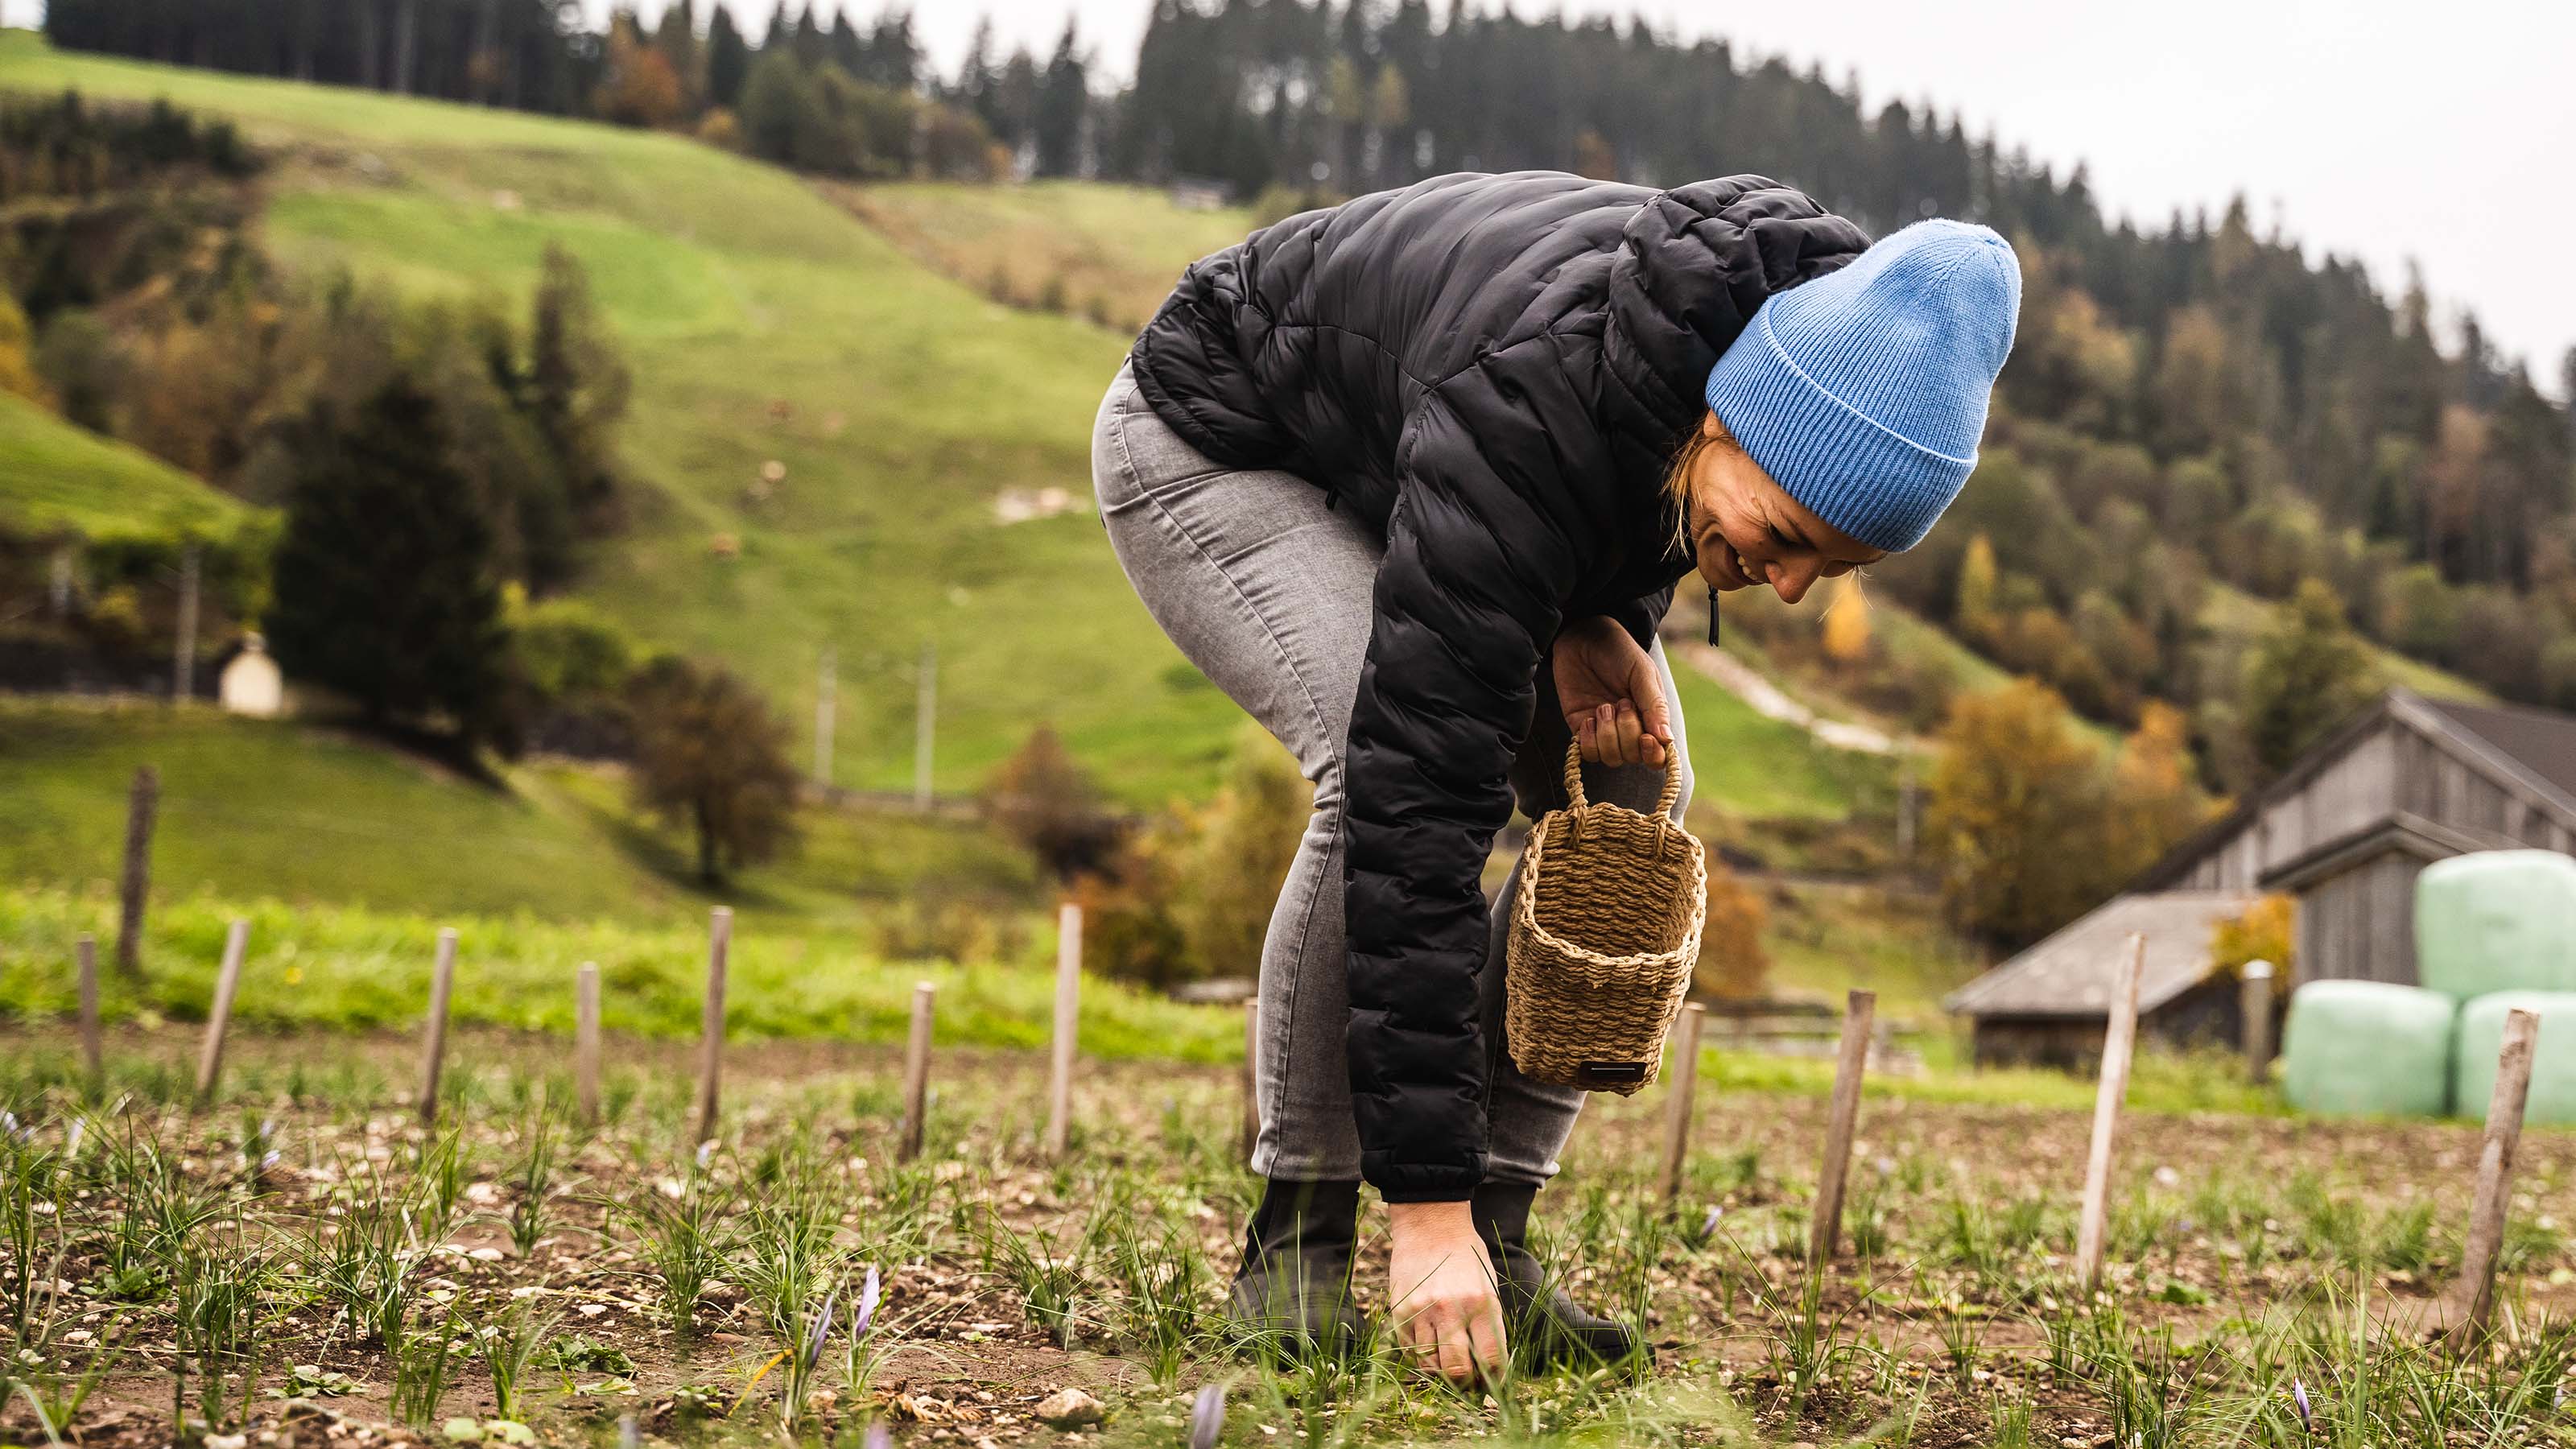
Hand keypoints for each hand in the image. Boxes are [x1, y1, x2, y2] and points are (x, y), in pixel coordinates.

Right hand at [1387, 1201, 1506, 1382]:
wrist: (1430, 1223)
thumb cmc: (1466, 1255)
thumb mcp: (1488, 1286)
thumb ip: (1488, 1325)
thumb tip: (1488, 1366)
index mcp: (1482, 1303)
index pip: (1491, 1359)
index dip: (1494, 1380)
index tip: (1493, 1385)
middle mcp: (1452, 1310)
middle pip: (1458, 1371)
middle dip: (1466, 1385)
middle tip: (1469, 1384)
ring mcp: (1422, 1311)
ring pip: (1430, 1366)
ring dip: (1441, 1374)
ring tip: (1448, 1368)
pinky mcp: (1399, 1310)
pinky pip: (1410, 1350)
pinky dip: (1421, 1358)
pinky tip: (1431, 1350)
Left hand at [1551, 616, 1671, 767]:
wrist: (1583, 637)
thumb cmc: (1619, 651)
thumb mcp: (1642, 673)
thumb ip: (1654, 706)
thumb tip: (1667, 740)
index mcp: (1651, 717)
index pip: (1658, 755)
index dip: (1652, 754)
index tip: (1645, 737)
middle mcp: (1629, 729)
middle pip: (1632, 757)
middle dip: (1627, 732)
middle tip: (1621, 702)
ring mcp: (1605, 731)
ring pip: (1610, 758)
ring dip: (1607, 735)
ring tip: (1603, 706)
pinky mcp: (1581, 728)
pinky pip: (1587, 753)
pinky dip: (1588, 740)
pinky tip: (1589, 718)